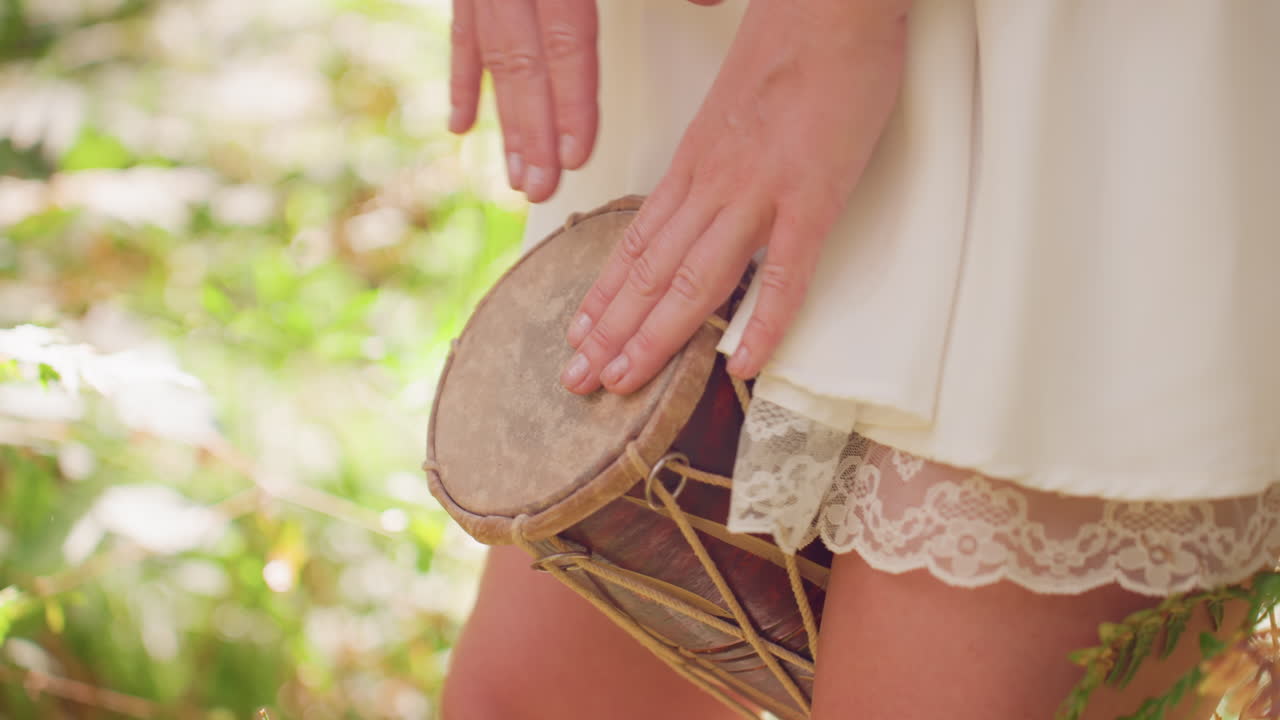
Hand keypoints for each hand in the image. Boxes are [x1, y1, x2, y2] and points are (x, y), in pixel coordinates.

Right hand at [448, 0, 598, 202]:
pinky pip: (461, 34)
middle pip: (524, 66)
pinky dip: (462, 83)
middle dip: (535, 135)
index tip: (575, 155)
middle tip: (542, 187)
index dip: (571, 103)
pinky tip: (462, 125)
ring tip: (516, 174)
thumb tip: (689, 7)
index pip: (565, 43)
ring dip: (507, 123)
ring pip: (494, 59)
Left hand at [560, 0, 910, 394]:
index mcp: (694, 161)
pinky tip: (740, 363)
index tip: (580, 333)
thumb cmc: (793, 39)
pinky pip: (787, 274)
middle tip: (579, 378)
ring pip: (696, 279)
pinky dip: (763, 323)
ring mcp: (761, 192)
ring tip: (623, 381)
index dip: (605, 295)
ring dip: (655, 335)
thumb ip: (718, 152)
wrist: (834, 1)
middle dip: (611, 330)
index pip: (637, 243)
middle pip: (651, 271)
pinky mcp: (814, 196)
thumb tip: (710, 186)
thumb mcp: (734, 103)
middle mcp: (713, 182)